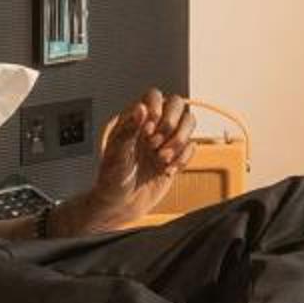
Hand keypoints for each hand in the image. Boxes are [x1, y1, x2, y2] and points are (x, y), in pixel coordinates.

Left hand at [78, 89, 194, 234]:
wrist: (122, 206)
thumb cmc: (112, 180)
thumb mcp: (116, 154)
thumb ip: (129, 129)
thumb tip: (141, 107)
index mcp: (134, 120)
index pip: (154, 96)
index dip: (156, 109)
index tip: (147, 130)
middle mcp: (152, 126)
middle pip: (177, 105)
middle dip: (171, 125)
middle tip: (155, 144)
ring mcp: (166, 140)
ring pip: (189, 122)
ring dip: (180, 141)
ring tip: (163, 158)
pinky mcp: (176, 156)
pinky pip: (192, 147)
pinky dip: (183, 159)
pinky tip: (167, 170)